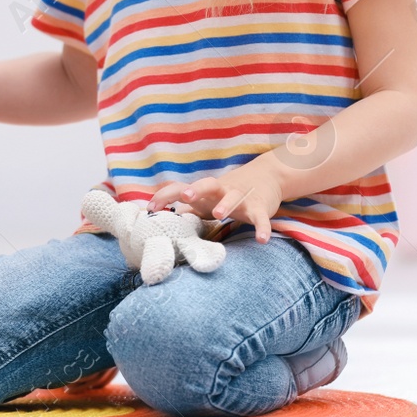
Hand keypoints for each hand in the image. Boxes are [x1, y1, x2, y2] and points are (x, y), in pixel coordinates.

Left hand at [148, 160, 284, 242]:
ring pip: (233, 197)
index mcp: (205, 191)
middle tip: (186, 196)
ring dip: (226, 204)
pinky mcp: (259, 207)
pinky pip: (261, 217)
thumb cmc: (228, 193)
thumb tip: (164, 219)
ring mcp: (242, 198)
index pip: (182, 188)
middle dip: (197, 189)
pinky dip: (262, 228)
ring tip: (218, 215)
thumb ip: (188, 208)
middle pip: (208, 184)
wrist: (267, 176)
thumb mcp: (207, 200)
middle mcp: (222, 190)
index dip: (166, 196)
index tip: (150, 207)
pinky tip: (261, 240)